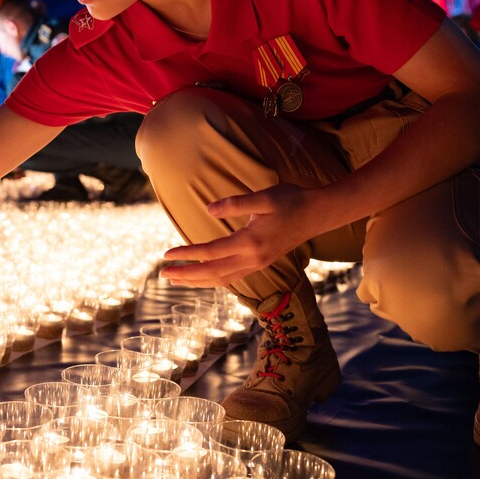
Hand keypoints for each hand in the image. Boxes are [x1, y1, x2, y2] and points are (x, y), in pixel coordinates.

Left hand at [160, 184, 311, 287]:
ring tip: (177, 279)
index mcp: (250, 242)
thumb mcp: (263, 197)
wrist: (316, 214)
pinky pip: (232, 277)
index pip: (211, 252)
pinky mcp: (261, 263)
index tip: (167, 255)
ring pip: (222, 279)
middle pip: (213, 273)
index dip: (187, 255)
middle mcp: (253, 259)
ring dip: (198, 281)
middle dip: (187, 275)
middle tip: (163, 274)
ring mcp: (258, 264)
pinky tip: (204, 277)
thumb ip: (235, 203)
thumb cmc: (290, 201)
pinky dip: (213, 280)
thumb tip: (209, 209)